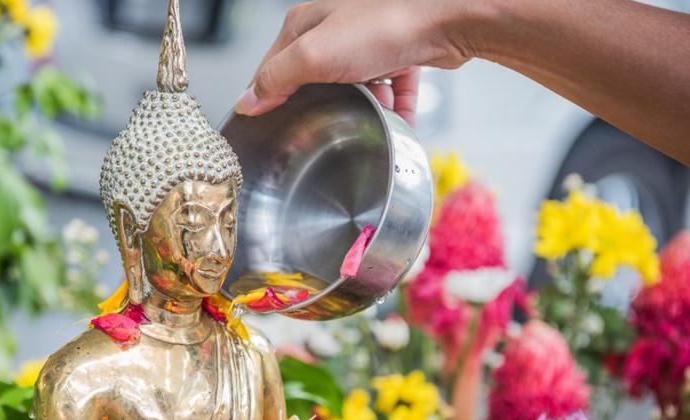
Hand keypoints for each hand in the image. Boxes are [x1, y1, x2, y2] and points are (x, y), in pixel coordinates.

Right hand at [235, 0, 474, 122]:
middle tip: (326, 126)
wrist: (445, 20)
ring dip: (362, 108)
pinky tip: (398, 118)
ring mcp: (366, 40)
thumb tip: (247, 101)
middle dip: (324, 106)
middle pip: (313, 81)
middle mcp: (333, 28)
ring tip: (373, 116)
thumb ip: (276, 78)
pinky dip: (393, 107)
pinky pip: (388, 89)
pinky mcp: (395, 53)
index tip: (272, 124)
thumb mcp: (314, 56)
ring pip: (353, 88)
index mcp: (304, 24)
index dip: (269, 98)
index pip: (271, 67)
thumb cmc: (383, 28)